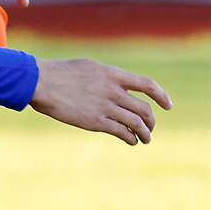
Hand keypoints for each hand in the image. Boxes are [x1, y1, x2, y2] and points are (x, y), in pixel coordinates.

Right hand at [29, 57, 171, 144]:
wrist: (42, 83)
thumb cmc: (62, 73)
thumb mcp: (90, 67)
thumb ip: (107, 76)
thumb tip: (119, 84)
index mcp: (113, 74)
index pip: (147, 84)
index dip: (161, 96)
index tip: (168, 105)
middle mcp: (113, 90)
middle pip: (144, 108)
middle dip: (151, 121)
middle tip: (151, 127)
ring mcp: (105, 107)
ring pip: (136, 123)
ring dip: (144, 133)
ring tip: (145, 139)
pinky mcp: (95, 122)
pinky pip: (121, 132)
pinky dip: (130, 138)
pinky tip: (131, 141)